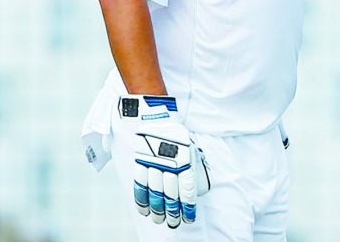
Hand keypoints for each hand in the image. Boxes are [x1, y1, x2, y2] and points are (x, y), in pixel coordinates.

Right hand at [117, 95, 210, 227]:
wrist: (156, 116)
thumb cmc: (178, 136)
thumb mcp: (192, 147)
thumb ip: (194, 166)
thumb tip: (200, 188)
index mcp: (185, 159)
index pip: (187, 189)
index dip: (187, 206)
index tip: (189, 218)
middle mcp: (169, 163)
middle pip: (170, 194)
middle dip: (173, 212)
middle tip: (174, 223)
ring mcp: (153, 163)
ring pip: (155, 192)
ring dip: (157, 210)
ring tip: (160, 220)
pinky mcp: (140, 162)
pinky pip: (140, 185)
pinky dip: (141, 200)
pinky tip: (144, 210)